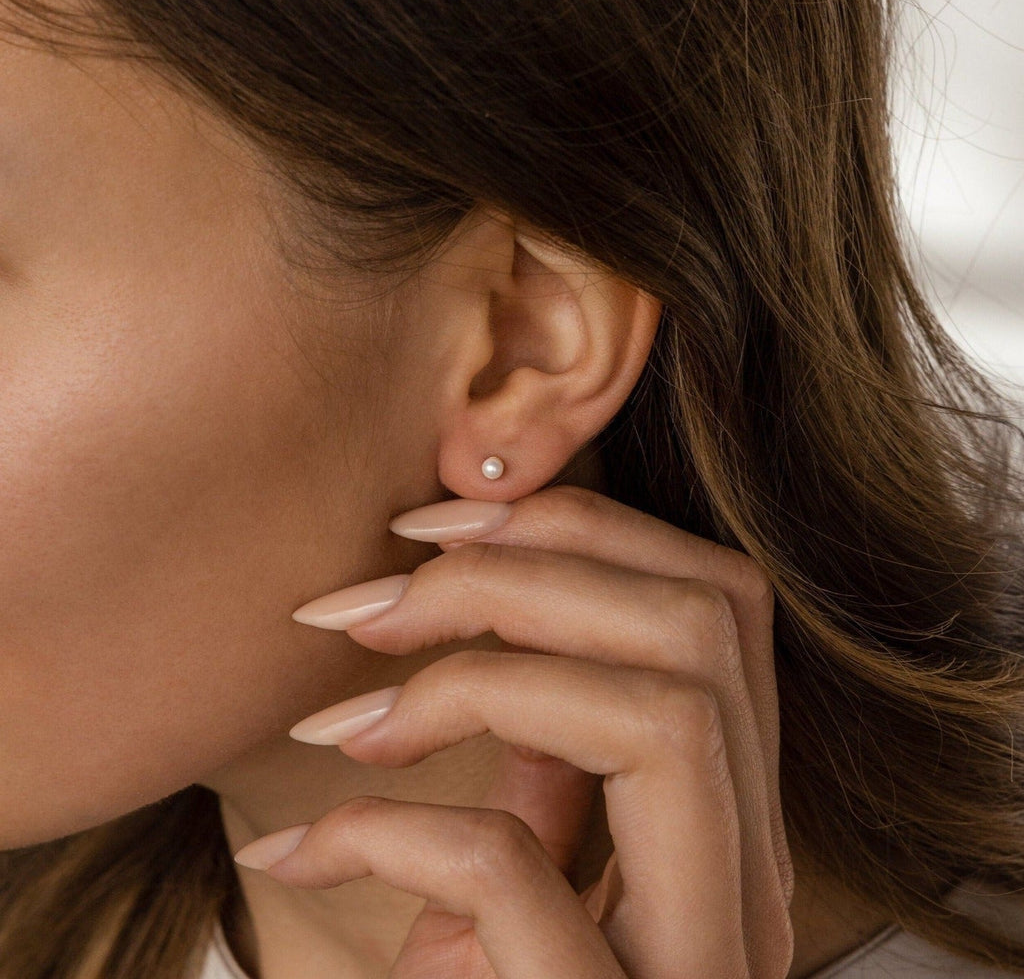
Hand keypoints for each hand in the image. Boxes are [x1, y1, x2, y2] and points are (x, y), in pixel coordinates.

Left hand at [235, 485, 794, 977]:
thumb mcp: (530, 890)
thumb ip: (541, 787)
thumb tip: (453, 675)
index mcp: (728, 824)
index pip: (720, 606)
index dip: (581, 527)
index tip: (433, 525)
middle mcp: (748, 884)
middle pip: (705, 626)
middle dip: (522, 568)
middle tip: (369, 600)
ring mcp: (706, 963)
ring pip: (666, 714)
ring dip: (474, 672)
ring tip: (344, 715)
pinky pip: (520, 872)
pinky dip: (401, 828)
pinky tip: (310, 843)